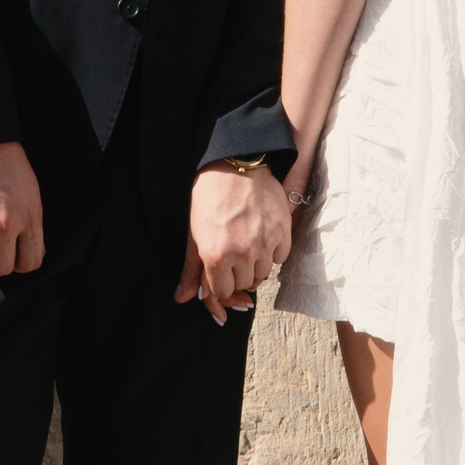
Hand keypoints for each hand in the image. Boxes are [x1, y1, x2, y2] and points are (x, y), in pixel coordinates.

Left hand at [175, 163, 291, 324]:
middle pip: (244, 284)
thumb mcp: (194, 234)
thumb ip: (191, 270)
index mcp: (216, 257)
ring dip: (255, 264)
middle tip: (233, 252)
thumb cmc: (209, 198)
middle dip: (237, 273)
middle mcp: (242, 254)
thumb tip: (182, 298)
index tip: (221, 270)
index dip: (221, 281)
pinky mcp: (283, 232)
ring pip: (263, 274)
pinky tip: (263, 235)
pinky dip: (273, 252)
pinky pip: (280, 258)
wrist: (234, 166)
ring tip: (247, 243)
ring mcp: (265, 243)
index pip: (223, 291)